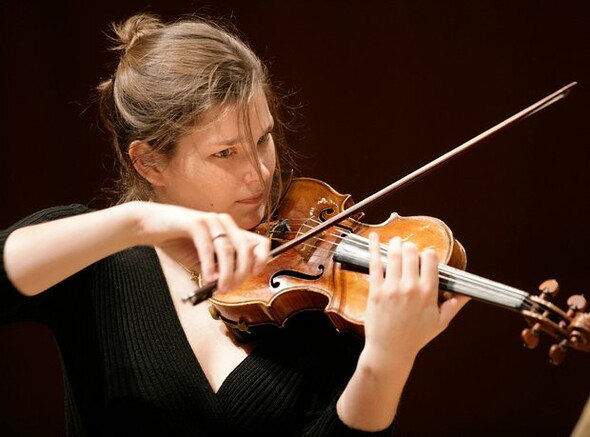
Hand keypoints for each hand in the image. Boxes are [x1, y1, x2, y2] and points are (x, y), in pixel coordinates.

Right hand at [132, 202, 269, 290]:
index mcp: (230, 230)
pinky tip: (207, 278)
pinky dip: (209, 265)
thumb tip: (232, 284)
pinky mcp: (195, 222)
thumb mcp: (204, 260)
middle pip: (246, 248)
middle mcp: (224, 222)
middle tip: (230, 288)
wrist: (148, 226)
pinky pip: (207, 246)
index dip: (262, 259)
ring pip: (227, 249)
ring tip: (220, 288)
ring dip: (226, 272)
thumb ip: (218, 269)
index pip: (259, 242)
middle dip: (241, 272)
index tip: (254, 274)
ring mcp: (210, 220)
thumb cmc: (177, 242)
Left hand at [363, 234, 468, 361]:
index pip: (430, 259)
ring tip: (395, 242)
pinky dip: (372, 248)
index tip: (425, 257)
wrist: (391, 350)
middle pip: (411, 252)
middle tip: (408, 249)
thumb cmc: (416, 337)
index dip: (428, 255)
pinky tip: (372, 237)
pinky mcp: (376, 290)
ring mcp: (392, 288)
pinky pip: (375, 264)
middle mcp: (411, 287)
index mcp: (429, 292)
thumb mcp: (440, 323)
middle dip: (411, 247)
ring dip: (395, 244)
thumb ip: (454, 305)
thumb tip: (467, 293)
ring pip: (394, 255)